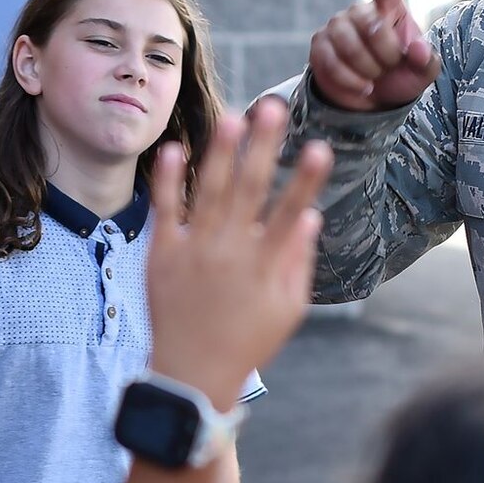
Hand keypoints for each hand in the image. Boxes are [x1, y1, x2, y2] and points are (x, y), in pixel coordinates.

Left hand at [147, 99, 332, 410]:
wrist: (190, 375)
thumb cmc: (247, 341)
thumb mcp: (286, 310)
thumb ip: (298, 263)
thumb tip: (310, 217)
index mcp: (265, 268)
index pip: (291, 215)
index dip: (306, 181)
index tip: (321, 147)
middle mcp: (231, 254)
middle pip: (251, 192)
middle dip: (264, 148)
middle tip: (274, 107)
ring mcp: (195, 252)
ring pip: (210, 193)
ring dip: (222, 154)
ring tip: (233, 117)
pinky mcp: (163, 255)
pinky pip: (165, 212)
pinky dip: (169, 181)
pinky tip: (175, 149)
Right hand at [309, 0, 441, 110]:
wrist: (372, 99)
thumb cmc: (399, 76)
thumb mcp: (421, 73)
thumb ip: (426, 61)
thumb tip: (418, 50)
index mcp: (390, 10)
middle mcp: (360, 12)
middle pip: (370, 23)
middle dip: (385, 52)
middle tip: (390, 66)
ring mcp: (337, 26)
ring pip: (348, 45)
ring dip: (367, 68)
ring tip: (375, 77)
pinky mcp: (319, 45)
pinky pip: (332, 62)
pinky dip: (350, 80)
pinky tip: (362, 86)